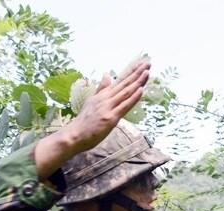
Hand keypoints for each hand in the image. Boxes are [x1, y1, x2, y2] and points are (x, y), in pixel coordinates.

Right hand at [34, 58, 149, 177]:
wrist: (74, 135)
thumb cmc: (84, 122)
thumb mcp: (92, 101)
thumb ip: (101, 88)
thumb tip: (107, 74)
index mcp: (103, 95)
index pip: (121, 80)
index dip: (132, 72)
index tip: (142, 63)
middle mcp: (106, 98)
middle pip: (125, 83)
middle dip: (137, 72)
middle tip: (149, 62)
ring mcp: (108, 107)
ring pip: (126, 92)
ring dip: (138, 82)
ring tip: (147, 71)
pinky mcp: (111, 118)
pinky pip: (124, 106)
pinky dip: (133, 97)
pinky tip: (141, 89)